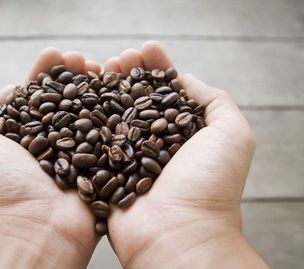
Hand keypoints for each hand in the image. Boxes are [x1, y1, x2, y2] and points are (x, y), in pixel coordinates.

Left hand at [0, 48, 100, 268]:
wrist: (35, 230)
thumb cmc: (0, 188)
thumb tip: (12, 89)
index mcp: (25, 136)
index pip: (37, 96)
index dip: (46, 73)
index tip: (56, 53)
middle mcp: (53, 143)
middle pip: (67, 101)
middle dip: (75, 77)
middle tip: (84, 59)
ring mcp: (80, 154)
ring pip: (91, 114)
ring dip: (97, 89)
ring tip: (103, 67)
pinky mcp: (103, 166)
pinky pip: (111, 135)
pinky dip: (117, 113)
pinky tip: (121, 91)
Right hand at [105, 41, 267, 267]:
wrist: (177, 235)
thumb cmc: (209, 186)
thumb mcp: (232, 135)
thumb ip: (215, 101)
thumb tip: (186, 79)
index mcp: (183, 135)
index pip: (167, 93)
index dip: (156, 69)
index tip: (145, 49)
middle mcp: (154, 145)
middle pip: (137, 101)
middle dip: (128, 75)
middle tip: (118, 57)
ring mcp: (128, 159)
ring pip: (113, 117)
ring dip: (106, 91)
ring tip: (99, 68)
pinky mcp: (105, 173)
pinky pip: (92, 142)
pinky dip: (86, 120)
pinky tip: (80, 97)